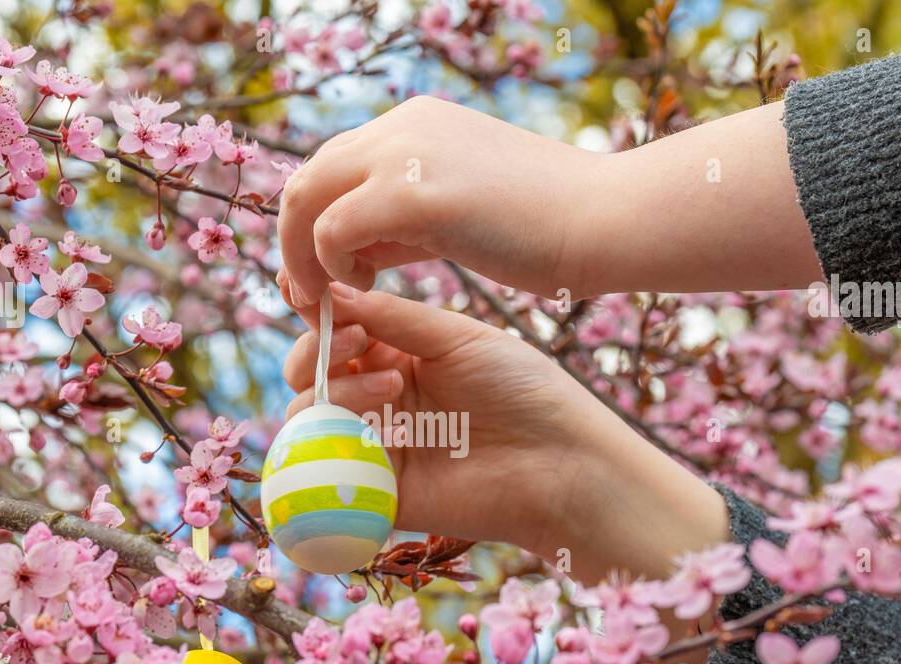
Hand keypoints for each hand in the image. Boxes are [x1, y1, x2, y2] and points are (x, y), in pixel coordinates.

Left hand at [276, 96, 609, 307]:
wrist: (607, 219)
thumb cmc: (549, 228)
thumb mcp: (459, 212)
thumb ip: (403, 222)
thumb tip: (354, 251)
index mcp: (416, 124)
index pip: (334, 166)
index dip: (315, 222)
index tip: (325, 274)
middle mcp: (401, 125)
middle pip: (306, 176)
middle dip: (293, 241)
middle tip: (307, 296)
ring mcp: (402, 152)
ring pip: (304, 198)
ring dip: (301, 257)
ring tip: (325, 303)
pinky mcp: (409, 192)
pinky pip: (331, 228)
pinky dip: (329, 266)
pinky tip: (366, 289)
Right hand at [278, 284, 729, 584]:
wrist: (561, 464)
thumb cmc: (523, 392)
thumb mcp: (457, 338)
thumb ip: (391, 318)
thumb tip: (330, 291)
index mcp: (399, 358)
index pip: (337, 333)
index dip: (321, 315)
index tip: (324, 298)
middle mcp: (381, 402)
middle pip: (310, 374)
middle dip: (319, 351)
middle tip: (356, 342)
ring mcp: (376, 447)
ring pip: (308, 418)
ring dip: (335, 391)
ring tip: (392, 386)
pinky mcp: (377, 493)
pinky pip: (323, 472)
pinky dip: (329, 444)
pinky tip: (380, 425)